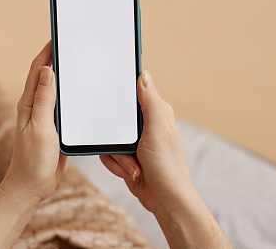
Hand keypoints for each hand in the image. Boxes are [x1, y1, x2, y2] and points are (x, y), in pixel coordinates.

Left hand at [3, 41, 66, 201]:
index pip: (38, 69)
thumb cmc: (32, 160)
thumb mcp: (40, 128)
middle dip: (57, 56)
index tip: (59, 35)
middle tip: (73, 43)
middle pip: (47, 74)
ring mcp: (45, 115)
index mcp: (28, 103)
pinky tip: (83, 93)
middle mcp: (35, 105)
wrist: (31, 186)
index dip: (47, 50)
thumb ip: (44, 100)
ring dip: (66, 74)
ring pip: (57, 88)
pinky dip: (72, 94)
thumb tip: (47, 70)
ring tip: (81, 61)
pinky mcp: (54, 126)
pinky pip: (64, 104)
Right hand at [100, 70, 194, 212]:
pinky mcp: (125, 155)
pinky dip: (115, 165)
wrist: (164, 200)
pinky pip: (107, 153)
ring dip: (118, 156)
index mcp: (156, 113)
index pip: (134, 93)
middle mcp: (145, 124)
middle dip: (116, 138)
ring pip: (108, 138)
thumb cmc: (168, 168)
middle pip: (114, 117)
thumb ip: (150, 102)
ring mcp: (134, 141)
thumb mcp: (158, 131)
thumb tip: (143, 75)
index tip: (111, 96)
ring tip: (134, 166)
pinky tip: (130, 171)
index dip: (121, 93)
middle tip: (130, 149)